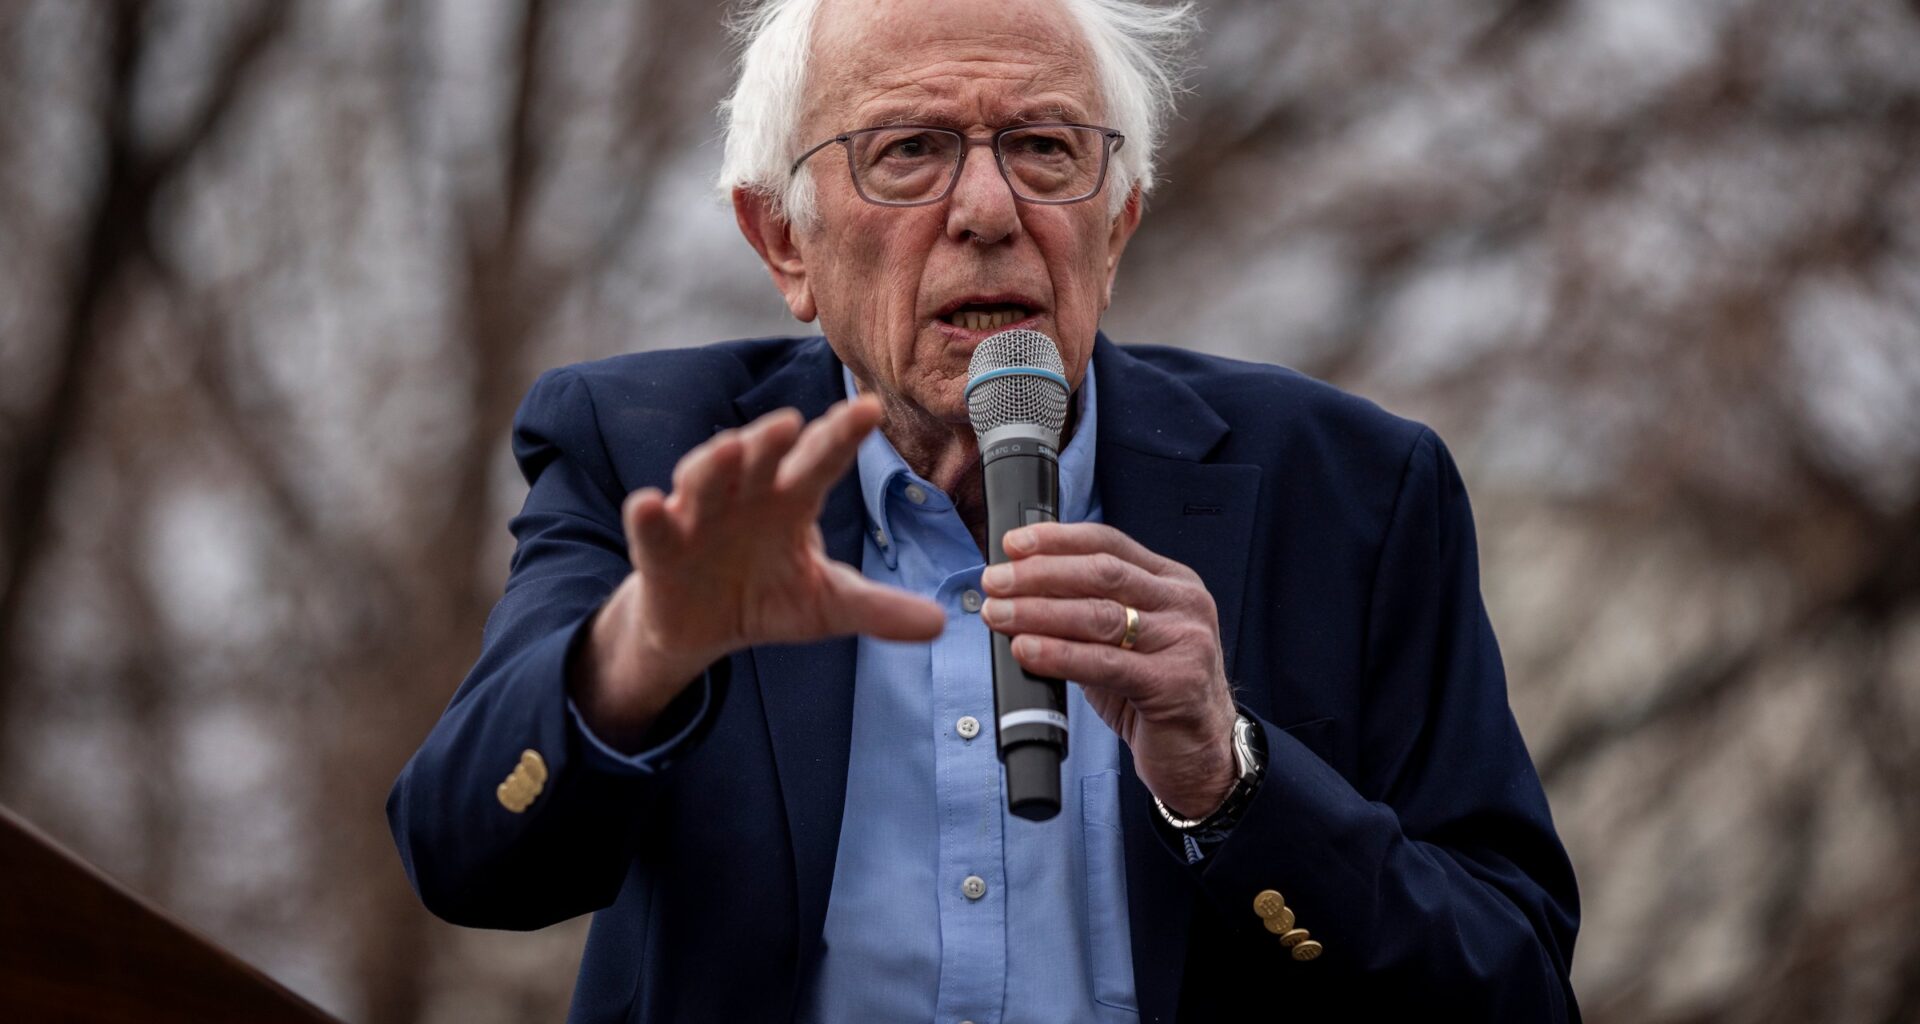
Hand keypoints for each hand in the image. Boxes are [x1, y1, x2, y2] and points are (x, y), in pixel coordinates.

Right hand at [574, 397, 944, 746]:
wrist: (703, 627)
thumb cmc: (767, 596)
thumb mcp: (827, 605)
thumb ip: (878, 609)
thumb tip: (944, 622)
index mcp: (792, 500)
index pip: (822, 460)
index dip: (842, 435)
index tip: (869, 409)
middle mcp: (746, 494)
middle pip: (761, 459)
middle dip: (773, 440)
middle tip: (790, 422)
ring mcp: (699, 514)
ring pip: (705, 479)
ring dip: (713, 463)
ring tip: (729, 449)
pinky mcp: (660, 546)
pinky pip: (652, 527)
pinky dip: (648, 516)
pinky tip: (648, 503)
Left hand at [980, 522, 1239, 818]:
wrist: (1201, 752)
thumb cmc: (1155, 692)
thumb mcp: (1125, 639)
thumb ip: (1086, 610)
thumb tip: (1018, 591)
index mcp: (1173, 582)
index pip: (1109, 544)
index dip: (1057, 540)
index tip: (1013, 544)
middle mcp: (1184, 604)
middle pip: (1102, 573)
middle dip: (1040, 574)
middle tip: (995, 581)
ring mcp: (1184, 642)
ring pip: (1101, 615)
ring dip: (1040, 611)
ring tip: (999, 613)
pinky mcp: (1174, 684)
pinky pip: (1105, 663)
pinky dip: (1059, 655)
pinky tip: (1026, 650)